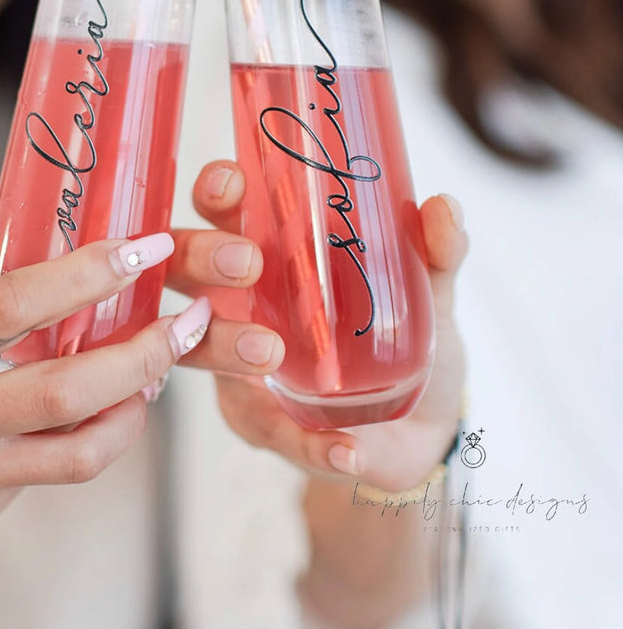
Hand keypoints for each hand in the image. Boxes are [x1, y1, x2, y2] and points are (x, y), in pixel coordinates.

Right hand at [0, 234, 216, 550]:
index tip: (143, 250)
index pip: (18, 302)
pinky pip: (47, 475)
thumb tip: (75, 294)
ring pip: (79, 452)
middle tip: (185, 327)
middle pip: (69, 390)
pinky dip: (81, 440)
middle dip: (146, 355)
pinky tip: (85, 419)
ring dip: (135, 411)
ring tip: (154, 380)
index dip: (91, 273)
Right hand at [192, 160, 468, 488]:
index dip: (216, 193)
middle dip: (201, 257)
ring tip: (269, 353)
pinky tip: (345, 449)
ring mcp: (238, 367)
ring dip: (227, 345)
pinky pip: (273, 433)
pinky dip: (309, 443)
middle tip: (248, 262)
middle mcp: (239, 306)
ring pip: (201, 350)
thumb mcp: (428, 295)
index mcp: (273, 257)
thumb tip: (443, 208)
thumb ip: (435, 255)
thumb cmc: (405, 342)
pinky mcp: (261, 424)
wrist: (419, 427)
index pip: (225, 213)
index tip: (232, 179)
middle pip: (186, 272)